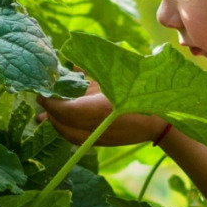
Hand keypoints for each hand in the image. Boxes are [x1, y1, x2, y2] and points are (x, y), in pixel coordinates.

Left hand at [36, 81, 168, 146]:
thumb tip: (70, 64)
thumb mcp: (121, 74)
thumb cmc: (145, 89)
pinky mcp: (102, 142)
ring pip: (68, 134)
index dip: (52, 103)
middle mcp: (100, 126)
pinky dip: (64, 129)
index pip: (68, 111)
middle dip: (50, 111)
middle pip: (64, 124)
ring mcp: (101, 136)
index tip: (42, 92)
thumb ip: (94, 70)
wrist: (164, 118)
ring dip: (55, 122)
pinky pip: (76, 138)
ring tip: (44, 112)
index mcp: (104, 108)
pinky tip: (56, 121)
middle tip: (42, 96)